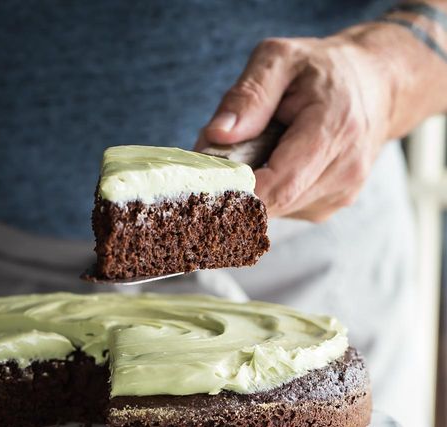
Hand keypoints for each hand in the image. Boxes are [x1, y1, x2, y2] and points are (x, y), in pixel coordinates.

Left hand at [197, 28, 404, 221]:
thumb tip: (218, 135)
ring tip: (256, 151)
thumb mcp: (281, 59)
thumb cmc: (323, 70)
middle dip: (238, 188)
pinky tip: (275, 164)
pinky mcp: (330, 207)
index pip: (279, 185)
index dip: (238, 192)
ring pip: (275, 211)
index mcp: (333, 128)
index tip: (206, 182)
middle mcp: (344, 169)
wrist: (377, 86)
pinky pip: (285, 210)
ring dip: (253, 189)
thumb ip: (249, 95)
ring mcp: (341, 194)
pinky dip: (269, 192)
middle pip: (273, 203)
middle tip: (218, 159)